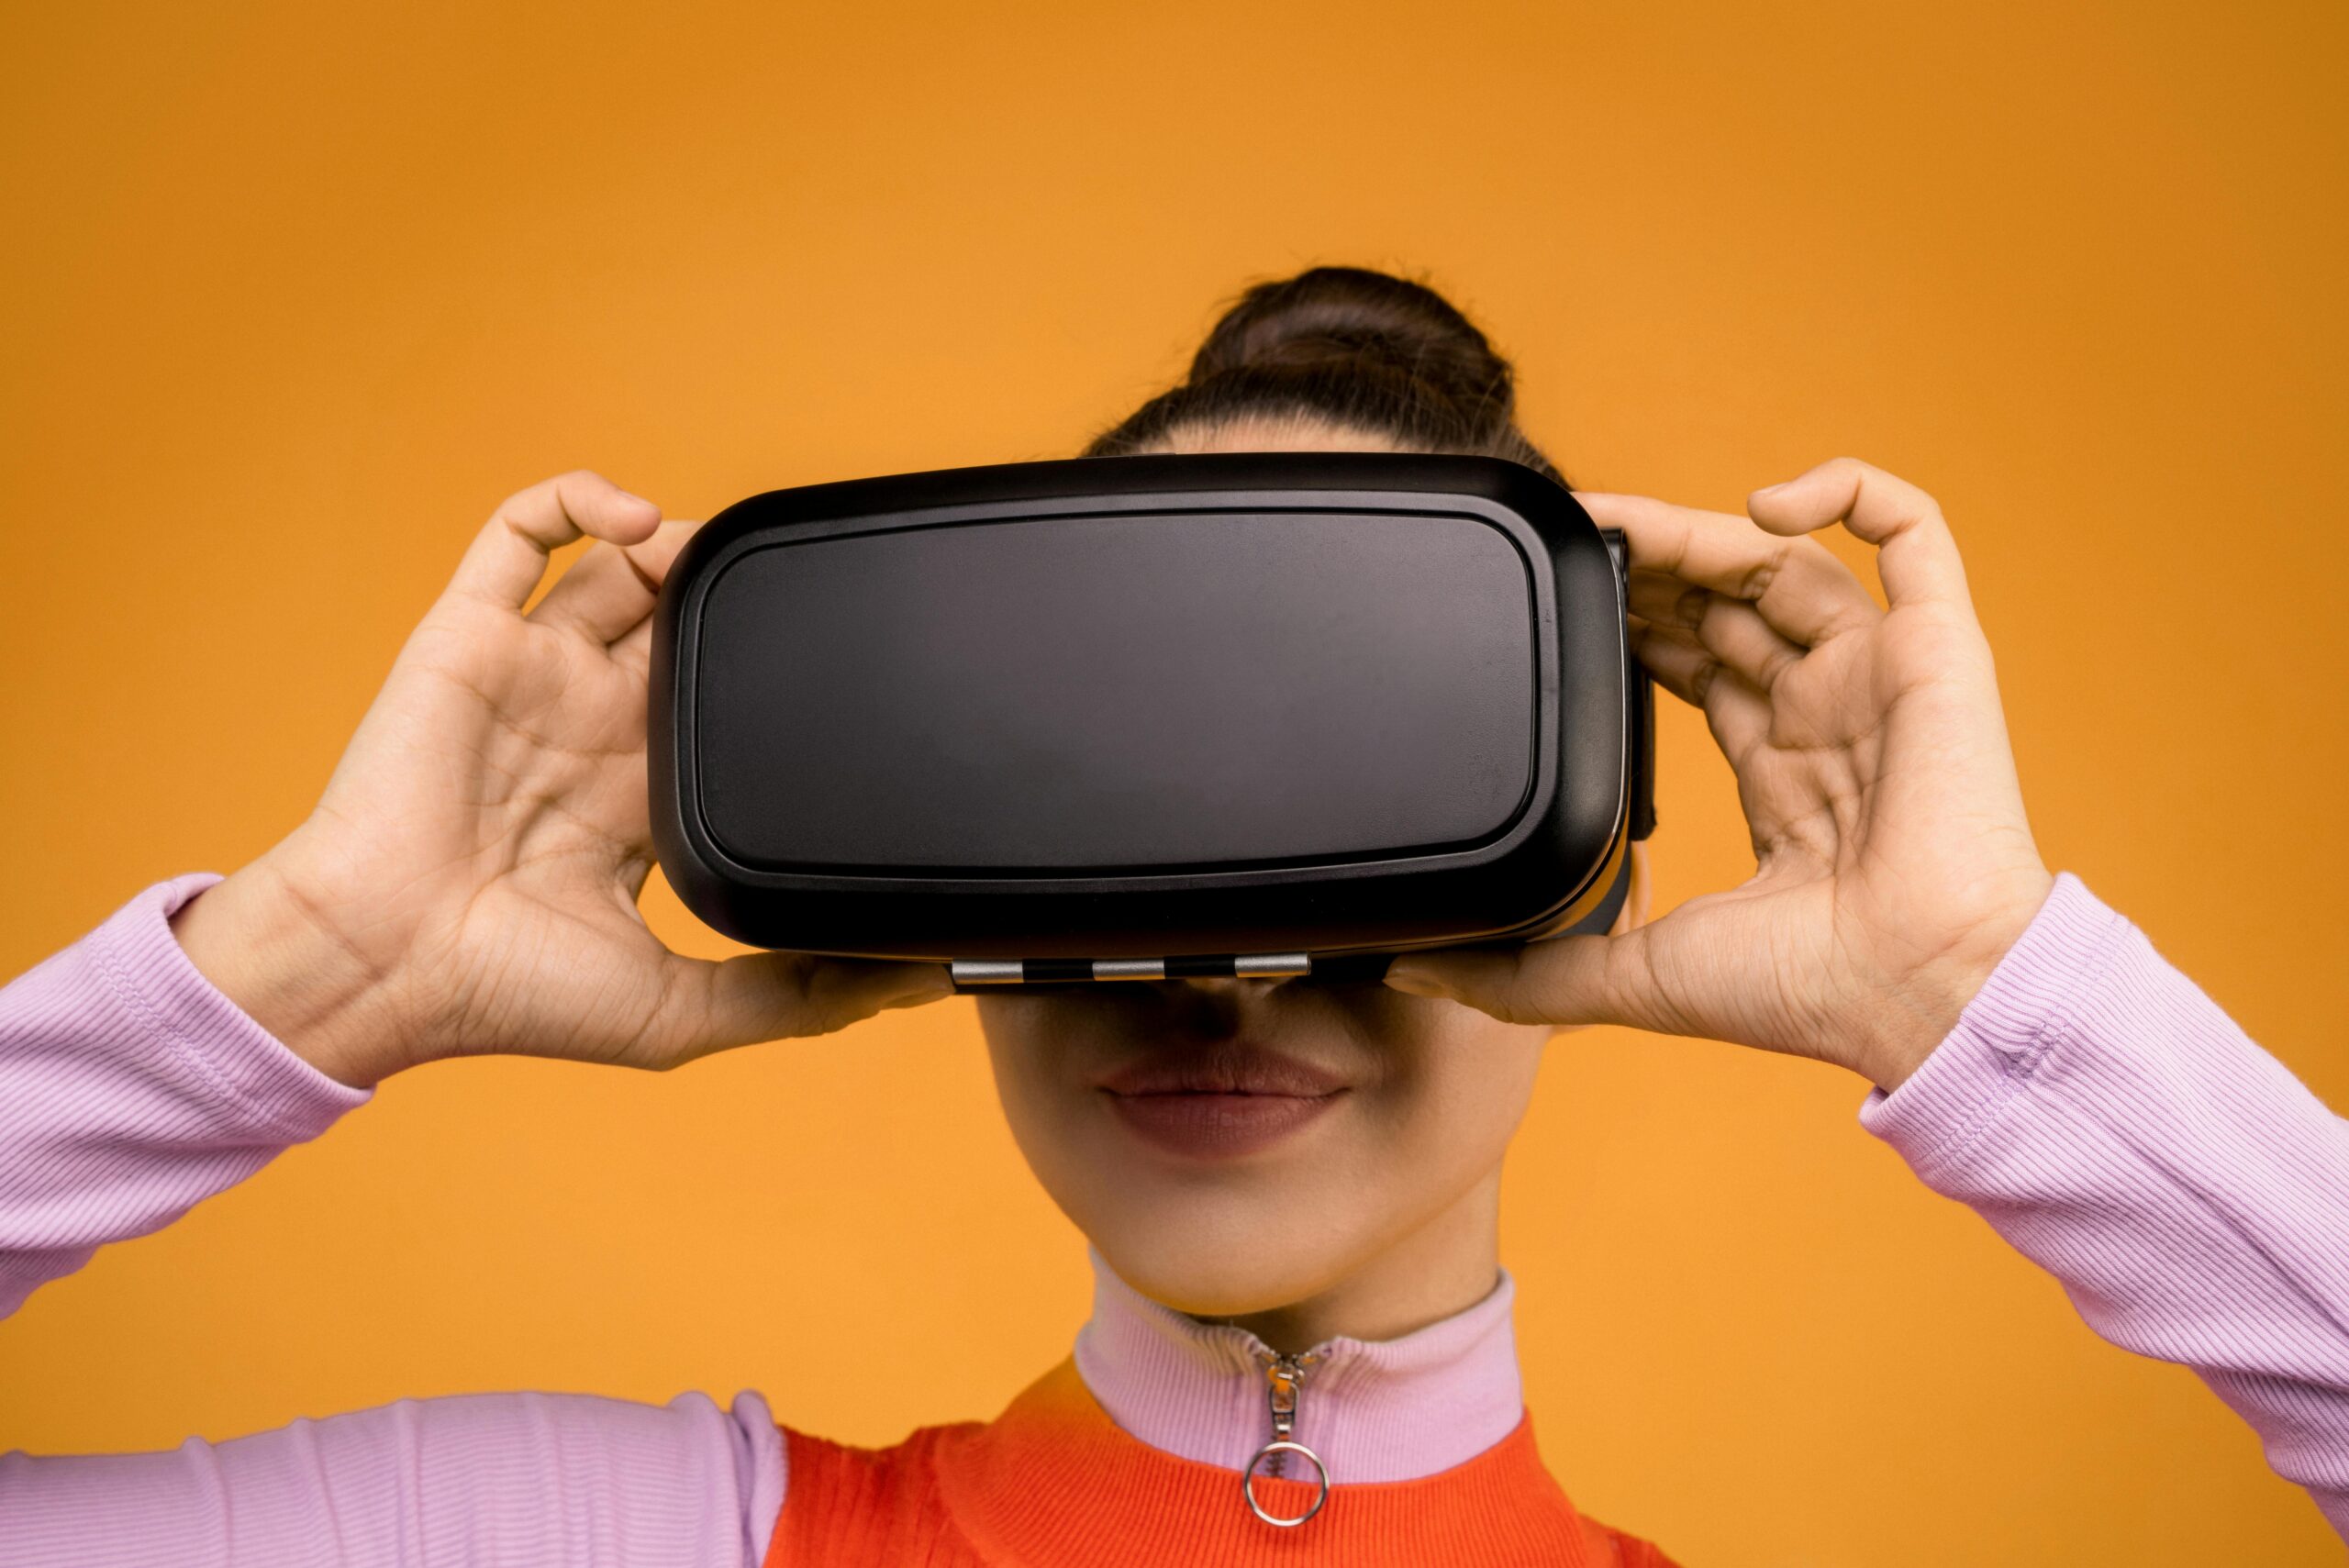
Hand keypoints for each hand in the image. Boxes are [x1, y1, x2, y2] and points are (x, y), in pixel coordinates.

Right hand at [171, 472, 950, 1086]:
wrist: (384, 965)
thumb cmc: (506, 995)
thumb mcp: (682, 1012)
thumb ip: (799, 996)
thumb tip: (916, 978)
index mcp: (638, 796)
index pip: (726, 710)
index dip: (781, 680)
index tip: (850, 666)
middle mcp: (590, 724)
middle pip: (683, 626)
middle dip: (736, 600)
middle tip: (794, 595)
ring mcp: (533, 673)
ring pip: (619, 568)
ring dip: (679, 544)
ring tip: (723, 555)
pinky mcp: (472, 633)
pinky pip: (519, 530)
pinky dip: (579, 499)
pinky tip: (637, 521)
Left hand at [1385, 458, 2053, 1090]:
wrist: (1918, 995)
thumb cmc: (1808, 994)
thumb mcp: (1633, 974)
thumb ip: (1528, 971)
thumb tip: (1418, 968)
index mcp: (1779, 776)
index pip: (1696, 667)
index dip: (1631, 624)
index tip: (1564, 600)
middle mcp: (1830, 715)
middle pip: (1729, 606)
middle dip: (1648, 570)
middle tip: (1574, 545)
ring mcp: (1882, 676)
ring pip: (1787, 562)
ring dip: (1701, 532)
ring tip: (1621, 521)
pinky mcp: (1936, 649)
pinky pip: (1913, 533)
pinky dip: (1849, 490)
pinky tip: (1765, 500)